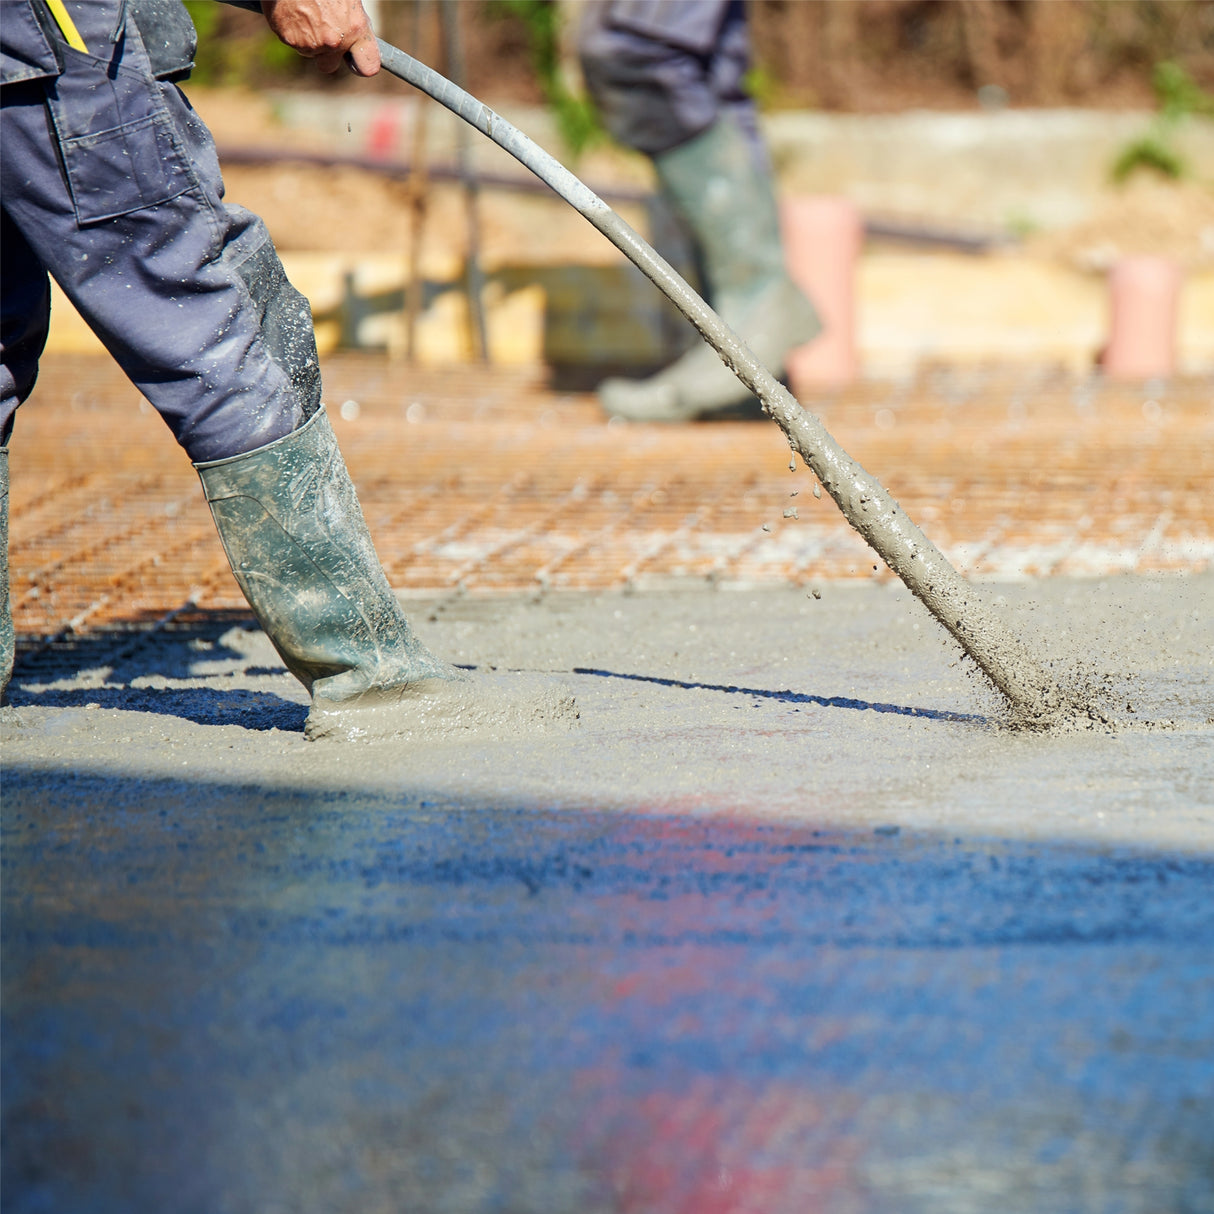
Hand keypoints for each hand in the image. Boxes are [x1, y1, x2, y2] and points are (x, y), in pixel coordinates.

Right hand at [260, 0, 380, 75]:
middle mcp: (335, 41)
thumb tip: (357, 34)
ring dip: (308, 38)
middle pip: (330, 65)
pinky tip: (293, 10)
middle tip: (321, 31)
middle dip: (326, 53)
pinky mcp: (291, 40)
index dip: (361, 64)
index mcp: (355, 28)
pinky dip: (292, 30)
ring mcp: (312, 43)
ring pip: (309, 52)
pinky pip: (293, 41)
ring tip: (306, 11)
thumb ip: (354, 21)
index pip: (368, 66)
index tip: (355, 58)